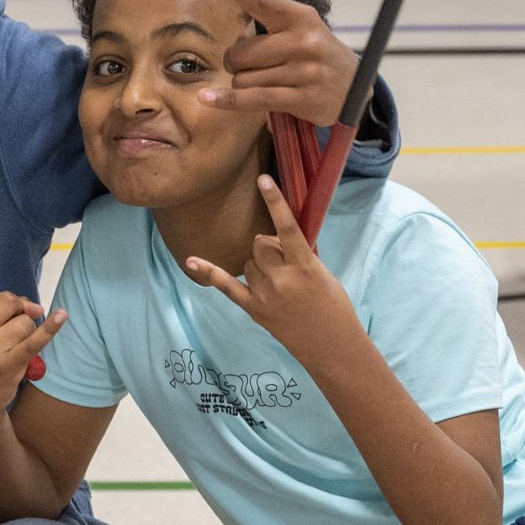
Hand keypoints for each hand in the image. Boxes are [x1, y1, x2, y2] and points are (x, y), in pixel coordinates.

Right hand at [0, 236, 64, 423]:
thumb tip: (31, 306)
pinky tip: (62, 316)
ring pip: (24, 320)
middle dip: (18, 305)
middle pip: (6, 301)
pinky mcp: (10, 364)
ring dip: (29, 326)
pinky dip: (51, 327)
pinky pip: (35, 339)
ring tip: (17, 343)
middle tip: (21, 317)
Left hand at [183, 175, 357, 350]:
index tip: (263, 179)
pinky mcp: (253, 308)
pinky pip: (226, 286)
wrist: (331, 345)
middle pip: (260, 243)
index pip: (286, 227)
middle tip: (285, 261)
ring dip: (259, 264)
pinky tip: (191, 261)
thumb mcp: (322, 274)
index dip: (275, 201)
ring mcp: (265, 294)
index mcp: (304, 266)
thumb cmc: (333, 306)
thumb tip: (277, 238)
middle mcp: (281, 278)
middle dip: (269, 246)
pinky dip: (208, 272)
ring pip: (248, 261)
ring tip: (278, 282)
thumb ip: (299, 255)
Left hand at [201, 0, 358, 127]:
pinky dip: (227, 100)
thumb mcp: (303, 31)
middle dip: (236, 61)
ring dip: (244, 83)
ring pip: (244, 79)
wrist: (354, 88)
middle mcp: (304, 42)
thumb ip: (271, 28)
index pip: (265, 1)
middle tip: (250, 64)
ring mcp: (304, 72)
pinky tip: (207, 98)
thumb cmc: (316, 55)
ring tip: (267, 81)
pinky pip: (253, 98)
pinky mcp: (301, 98)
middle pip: (242, 52)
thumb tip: (237, 40)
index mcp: (301, 17)